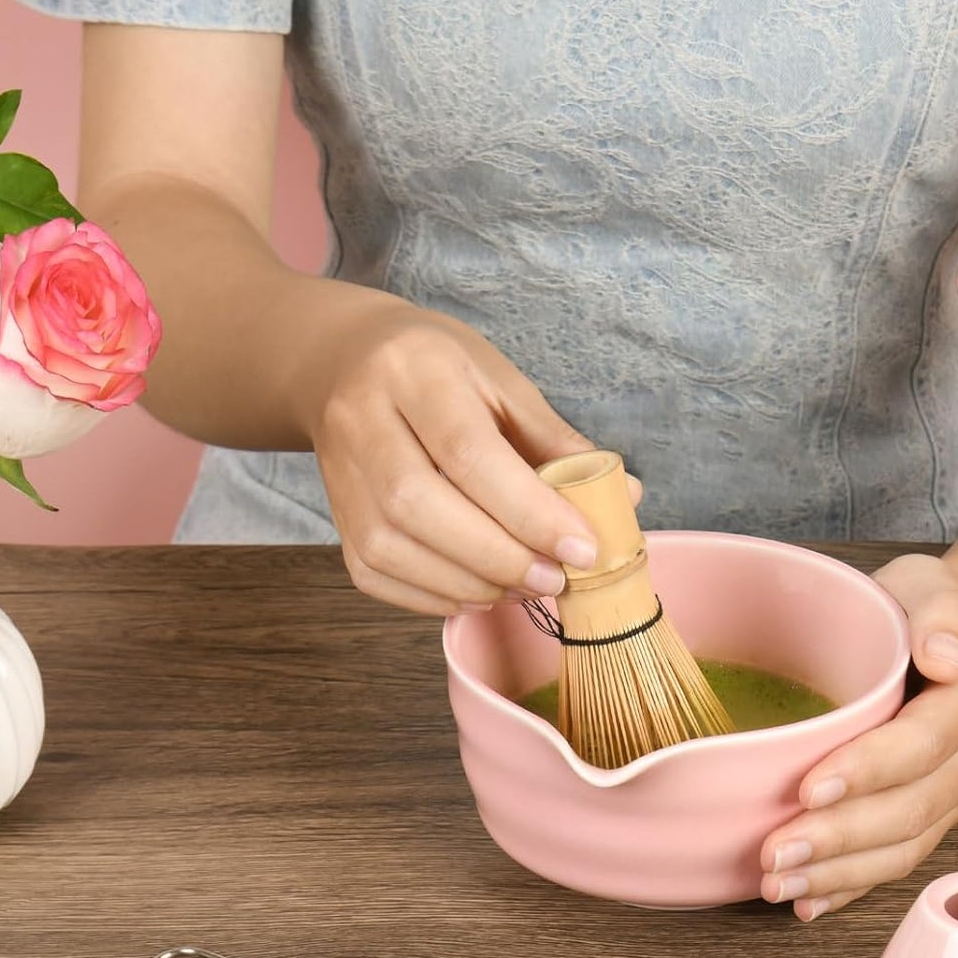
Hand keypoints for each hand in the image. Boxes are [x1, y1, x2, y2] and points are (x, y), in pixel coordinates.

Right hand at [303, 290, 618, 615]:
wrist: (342, 361)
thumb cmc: (438, 370)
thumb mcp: (501, 382)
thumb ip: (555, 443)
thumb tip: (622, 499)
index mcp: (415, 371)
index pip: (469, 453)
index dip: (529, 511)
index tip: (583, 548)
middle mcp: (363, 419)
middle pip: (420, 506)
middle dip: (499, 556)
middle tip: (554, 579)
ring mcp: (338, 471)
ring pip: (392, 548)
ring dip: (469, 583)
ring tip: (523, 588)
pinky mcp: (335, 516)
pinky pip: (375, 574)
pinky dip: (433, 595)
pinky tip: (479, 591)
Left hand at [759, 553, 957, 919]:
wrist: (947, 642)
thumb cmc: (920, 613)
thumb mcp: (930, 585)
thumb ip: (940, 612)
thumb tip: (942, 654)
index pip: (921, 744)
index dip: (867, 771)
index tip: (808, 787)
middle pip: (909, 810)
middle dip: (839, 838)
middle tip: (773, 853)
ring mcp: (956, 797)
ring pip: (902, 848)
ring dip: (838, 874)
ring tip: (776, 884)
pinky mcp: (933, 822)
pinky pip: (895, 864)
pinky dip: (849, 888)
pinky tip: (807, 902)